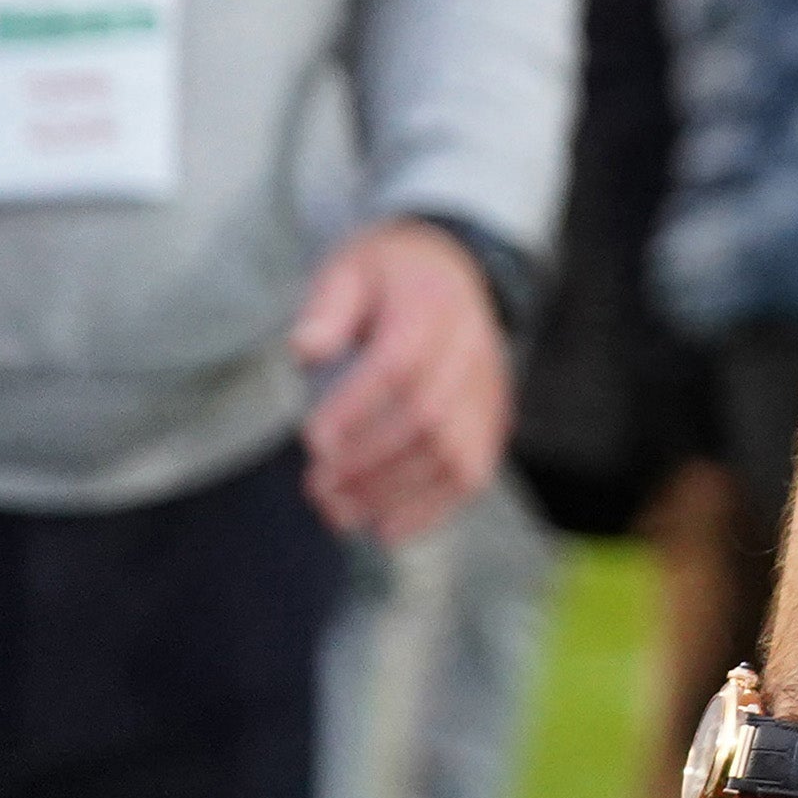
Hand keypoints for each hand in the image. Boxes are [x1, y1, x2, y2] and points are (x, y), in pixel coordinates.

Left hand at [291, 217, 510, 540]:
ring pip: (454, 453)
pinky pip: (474, 471)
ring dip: (393, 493)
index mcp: (432, 306)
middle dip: (368, 461)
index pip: (400, 361)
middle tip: (315, 487)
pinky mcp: (492, 418)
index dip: (357, 408)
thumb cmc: (388, 276)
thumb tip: (305, 349)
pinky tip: (386, 530)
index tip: (311, 441)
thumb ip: (327, 306)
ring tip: (337, 512)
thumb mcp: (349, 267)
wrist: (454, 269)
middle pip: (428, 416)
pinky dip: (433, 508)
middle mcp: (470, 349)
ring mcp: (487, 387)